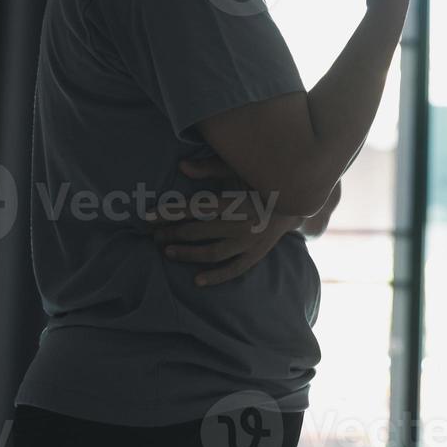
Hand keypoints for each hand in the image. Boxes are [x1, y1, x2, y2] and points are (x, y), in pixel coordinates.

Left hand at [147, 155, 300, 286]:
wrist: (299, 200)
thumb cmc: (263, 181)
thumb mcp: (240, 170)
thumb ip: (211, 169)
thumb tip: (181, 167)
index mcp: (235, 201)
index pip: (195, 208)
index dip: (168, 212)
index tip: (147, 217)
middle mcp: (241, 223)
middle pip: (198, 231)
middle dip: (172, 233)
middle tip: (154, 235)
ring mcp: (249, 241)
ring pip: (212, 253)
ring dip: (187, 254)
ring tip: (168, 252)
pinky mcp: (257, 254)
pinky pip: (234, 270)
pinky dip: (215, 277)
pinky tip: (197, 280)